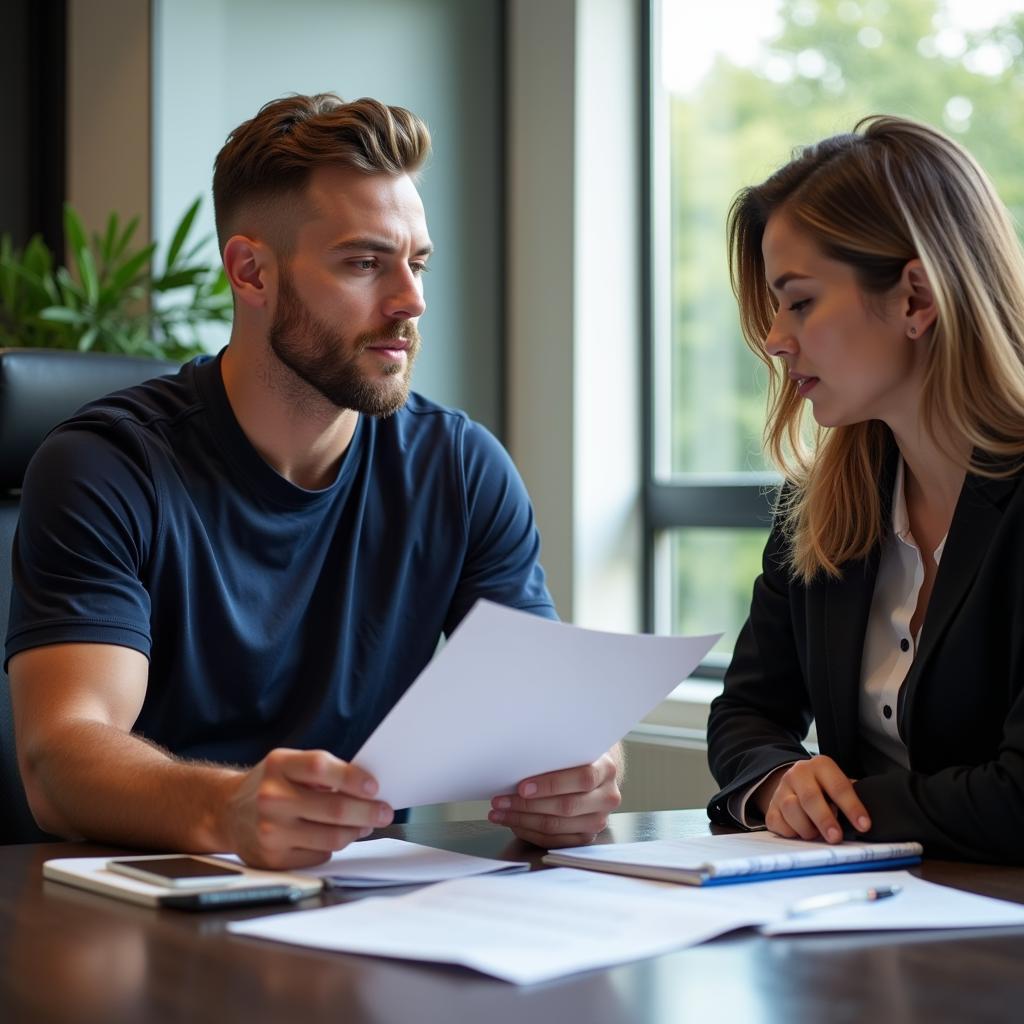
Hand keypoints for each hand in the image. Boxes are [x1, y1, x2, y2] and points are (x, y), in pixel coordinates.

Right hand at [221, 748, 392, 867]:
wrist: (227, 812)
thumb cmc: (271, 784)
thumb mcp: (289, 764)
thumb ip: (322, 771)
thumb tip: (367, 789)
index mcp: (279, 766)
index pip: (320, 768)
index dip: (352, 778)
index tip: (374, 787)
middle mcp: (272, 798)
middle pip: (333, 809)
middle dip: (367, 812)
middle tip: (385, 812)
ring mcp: (270, 831)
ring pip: (331, 838)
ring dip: (356, 832)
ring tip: (365, 825)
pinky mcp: (272, 859)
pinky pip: (319, 856)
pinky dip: (332, 847)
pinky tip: (334, 837)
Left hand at [487, 749, 621, 847]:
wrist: (595, 772)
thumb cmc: (576, 756)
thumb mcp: (572, 747)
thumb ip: (556, 754)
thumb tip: (517, 761)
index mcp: (607, 769)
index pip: (581, 778)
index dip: (550, 784)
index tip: (522, 787)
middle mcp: (607, 797)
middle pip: (566, 807)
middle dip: (527, 805)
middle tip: (500, 800)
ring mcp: (598, 820)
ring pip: (556, 827)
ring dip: (522, 820)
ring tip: (499, 812)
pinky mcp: (586, 837)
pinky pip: (554, 841)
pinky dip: (529, 832)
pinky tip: (512, 823)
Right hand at [756, 755, 870, 843]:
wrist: (793, 782)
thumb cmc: (824, 788)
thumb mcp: (838, 785)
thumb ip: (853, 798)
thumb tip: (873, 821)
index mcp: (821, 766)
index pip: (839, 786)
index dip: (852, 807)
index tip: (864, 825)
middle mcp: (799, 774)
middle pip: (810, 798)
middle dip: (825, 820)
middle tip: (836, 837)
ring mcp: (782, 790)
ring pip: (791, 810)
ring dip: (807, 828)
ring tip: (817, 835)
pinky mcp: (771, 807)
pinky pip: (778, 823)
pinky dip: (791, 832)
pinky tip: (800, 832)